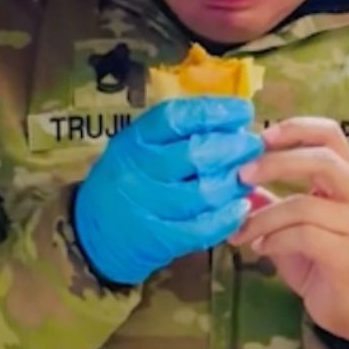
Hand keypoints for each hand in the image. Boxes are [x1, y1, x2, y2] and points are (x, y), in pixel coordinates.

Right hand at [72, 96, 262, 286]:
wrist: (95, 232)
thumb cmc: (129, 178)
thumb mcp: (141, 146)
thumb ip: (178, 132)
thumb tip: (232, 118)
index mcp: (134, 140)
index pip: (176, 118)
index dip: (214, 112)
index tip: (243, 111)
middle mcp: (137, 170)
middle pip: (195, 155)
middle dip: (234, 148)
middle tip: (252, 146)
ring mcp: (147, 206)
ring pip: (204, 192)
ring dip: (235, 182)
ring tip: (248, 175)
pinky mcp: (159, 237)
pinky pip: (202, 227)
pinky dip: (227, 217)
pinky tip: (241, 206)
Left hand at [233, 118, 348, 339]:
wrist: (348, 310)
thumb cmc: (320, 262)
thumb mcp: (290, 225)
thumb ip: (269, 201)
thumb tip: (235, 181)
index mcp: (348, 179)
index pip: (331, 134)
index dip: (296, 129)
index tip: (259, 137)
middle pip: (322, 160)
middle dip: (275, 163)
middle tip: (240, 175)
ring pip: (305, 204)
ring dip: (263, 216)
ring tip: (240, 229)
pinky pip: (305, 236)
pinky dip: (273, 239)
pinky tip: (259, 249)